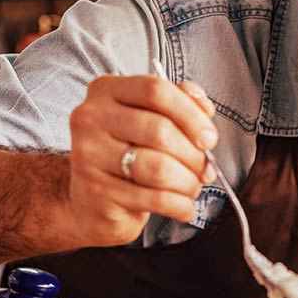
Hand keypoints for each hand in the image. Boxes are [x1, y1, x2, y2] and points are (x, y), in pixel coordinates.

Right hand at [66, 74, 217, 246]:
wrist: (90, 201)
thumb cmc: (126, 155)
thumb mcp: (149, 121)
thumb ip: (179, 104)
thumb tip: (205, 108)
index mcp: (106, 91)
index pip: (155, 90)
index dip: (191, 114)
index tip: (209, 137)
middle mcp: (91, 119)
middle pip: (160, 130)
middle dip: (194, 155)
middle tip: (205, 169)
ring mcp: (89, 156)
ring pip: (159, 167)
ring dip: (188, 182)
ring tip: (192, 187)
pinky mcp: (97, 192)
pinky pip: (154, 198)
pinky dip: (180, 205)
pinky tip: (183, 206)